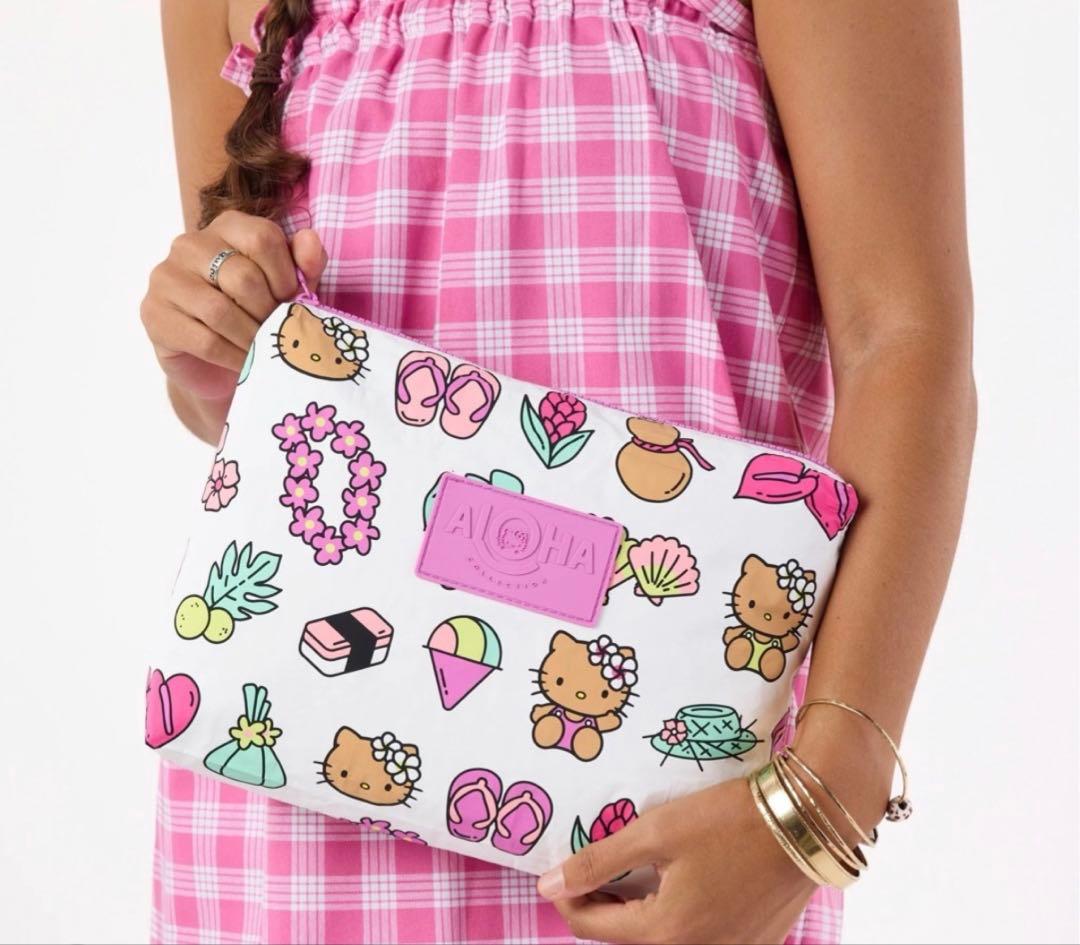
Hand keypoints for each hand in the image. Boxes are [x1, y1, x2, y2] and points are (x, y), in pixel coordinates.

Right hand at [140, 210, 326, 399]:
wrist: (217, 363)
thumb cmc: (255, 315)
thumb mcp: (288, 288)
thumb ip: (304, 264)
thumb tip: (310, 240)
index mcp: (227, 226)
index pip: (262, 238)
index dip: (286, 276)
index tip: (294, 303)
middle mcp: (190, 244)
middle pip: (242, 276)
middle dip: (270, 312)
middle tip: (280, 332)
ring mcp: (166, 278)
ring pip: (220, 311)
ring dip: (252, 338)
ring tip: (266, 350)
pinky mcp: (154, 314)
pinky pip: (203, 340)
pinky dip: (233, 356)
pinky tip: (246, 364)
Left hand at [538, 778, 817, 944]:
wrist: (807, 820)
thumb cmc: (728, 821)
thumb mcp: (656, 832)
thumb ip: (599, 860)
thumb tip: (546, 885)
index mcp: (666, 934)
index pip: (592, 928)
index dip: (567, 896)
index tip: (557, 869)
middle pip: (627, 938)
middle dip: (601, 904)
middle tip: (591, 866)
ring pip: (662, 939)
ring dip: (637, 912)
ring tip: (626, 872)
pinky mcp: (754, 943)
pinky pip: (699, 938)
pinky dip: (675, 915)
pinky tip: (674, 881)